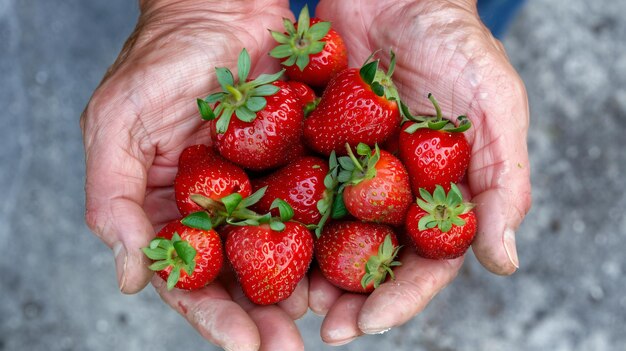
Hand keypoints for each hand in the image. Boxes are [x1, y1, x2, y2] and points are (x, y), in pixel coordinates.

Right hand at [81, 1, 309, 348]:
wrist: (222, 8)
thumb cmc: (161, 59)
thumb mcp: (117, 125)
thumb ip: (114, 201)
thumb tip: (130, 277)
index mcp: (173, 209)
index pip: (191, 278)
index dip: (214, 316)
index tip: (246, 345)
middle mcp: (220, 208)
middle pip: (242, 276)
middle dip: (265, 316)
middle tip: (292, 347)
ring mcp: (264, 188)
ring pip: (286, 250)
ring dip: (306, 286)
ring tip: (332, 316)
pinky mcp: (302, 163)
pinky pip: (320, 205)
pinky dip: (336, 234)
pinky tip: (356, 259)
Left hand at [309, 0, 530, 343]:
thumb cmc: (457, 46)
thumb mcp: (494, 109)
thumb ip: (502, 184)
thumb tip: (504, 263)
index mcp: (439, 196)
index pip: (425, 264)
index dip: (400, 298)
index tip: (369, 324)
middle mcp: (393, 193)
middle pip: (372, 260)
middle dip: (348, 298)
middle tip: (320, 323)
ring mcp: (352, 172)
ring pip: (330, 234)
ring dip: (309, 269)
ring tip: (285, 296)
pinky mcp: (316, 146)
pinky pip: (297, 187)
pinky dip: (282, 215)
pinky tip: (259, 237)